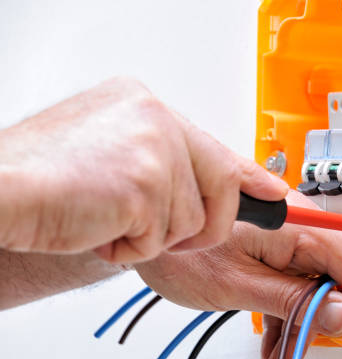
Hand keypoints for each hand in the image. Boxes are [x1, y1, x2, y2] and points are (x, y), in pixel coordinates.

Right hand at [0, 77, 286, 261]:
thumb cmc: (42, 178)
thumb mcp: (111, 152)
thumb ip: (163, 161)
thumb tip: (209, 185)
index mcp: (145, 105)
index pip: (214, 145)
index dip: (248, 175)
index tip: (276, 193)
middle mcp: (154, 117)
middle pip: (221, 184)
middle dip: (201, 223)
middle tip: (157, 228)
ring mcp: (154, 149)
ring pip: (192, 220)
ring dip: (150, 235)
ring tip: (106, 218)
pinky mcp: (146, 185)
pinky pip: (164, 238)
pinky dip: (130, 248)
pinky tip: (97, 227)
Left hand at [135, 190, 341, 358]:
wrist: (151, 219)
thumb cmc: (182, 248)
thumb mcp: (238, 285)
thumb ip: (293, 298)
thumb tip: (341, 312)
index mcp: (295, 226)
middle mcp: (298, 223)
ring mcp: (288, 232)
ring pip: (325, 278)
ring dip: (314, 319)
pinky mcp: (275, 241)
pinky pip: (301, 277)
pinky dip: (293, 312)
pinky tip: (275, 345)